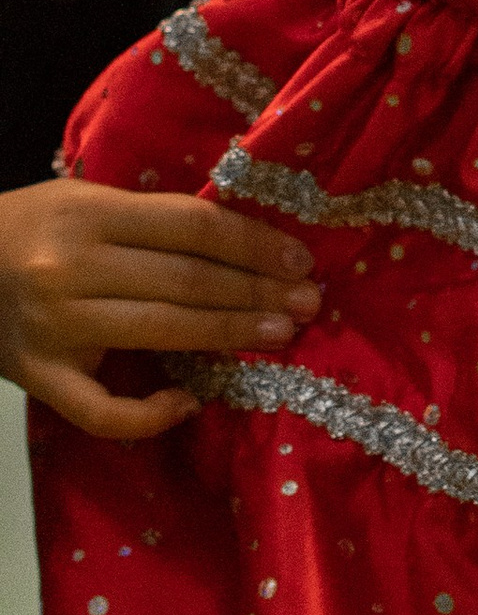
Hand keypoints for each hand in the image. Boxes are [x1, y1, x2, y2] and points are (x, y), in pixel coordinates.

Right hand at [0, 180, 320, 438]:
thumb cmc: (31, 228)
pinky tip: (190, 401)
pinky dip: (151, 414)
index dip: (254, 245)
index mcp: (87, 216)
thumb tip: (246, 243)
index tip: (300, 262)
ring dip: (230, 337)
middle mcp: (70, 271)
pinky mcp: (39, 378)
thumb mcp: (84, 199)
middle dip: (256, 294)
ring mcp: (54, 330)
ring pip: (162, 334)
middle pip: (186, 282)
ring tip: (279, 335)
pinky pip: (103, 411)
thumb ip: (151, 219)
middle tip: (308, 304)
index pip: (193, 228)